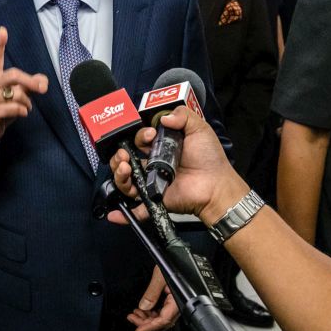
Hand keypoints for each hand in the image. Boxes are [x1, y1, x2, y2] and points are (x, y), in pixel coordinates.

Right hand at [0, 27, 48, 146]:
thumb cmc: (1, 106)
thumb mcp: (14, 93)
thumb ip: (29, 84)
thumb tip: (43, 82)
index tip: (3, 30)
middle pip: (13, 75)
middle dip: (30, 81)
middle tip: (43, 89)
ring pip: (18, 95)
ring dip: (27, 104)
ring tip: (22, 109)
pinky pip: (15, 108)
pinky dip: (22, 112)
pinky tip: (17, 115)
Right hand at [107, 106, 242, 224]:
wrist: (216, 185)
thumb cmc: (209, 158)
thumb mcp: (199, 129)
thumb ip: (183, 116)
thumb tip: (163, 117)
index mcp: (161, 147)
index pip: (140, 140)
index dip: (140, 136)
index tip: (151, 136)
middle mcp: (153, 164)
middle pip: (126, 159)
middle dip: (119, 155)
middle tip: (125, 154)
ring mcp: (151, 183)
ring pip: (125, 180)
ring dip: (118, 174)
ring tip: (124, 168)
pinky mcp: (153, 200)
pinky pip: (135, 209)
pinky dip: (122, 215)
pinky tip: (114, 214)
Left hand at [127, 266, 179, 330]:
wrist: (177, 255)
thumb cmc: (173, 261)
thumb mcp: (159, 276)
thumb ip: (152, 293)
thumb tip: (144, 307)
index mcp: (178, 300)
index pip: (164, 320)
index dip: (150, 327)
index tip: (138, 330)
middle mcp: (179, 304)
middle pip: (162, 322)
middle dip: (146, 323)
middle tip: (132, 319)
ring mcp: (175, 302)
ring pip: (161, 318)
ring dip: (147, 318)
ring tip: (135, 314)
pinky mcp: (172, 299)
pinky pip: (162, 311)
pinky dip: (151, 312)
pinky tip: (142, 310)